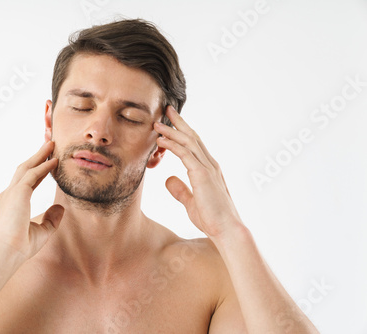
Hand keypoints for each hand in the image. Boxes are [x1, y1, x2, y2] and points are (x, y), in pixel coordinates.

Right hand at [0, 141, 63, 259]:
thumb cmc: (20, 247)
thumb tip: (61, 208)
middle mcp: (9, 194)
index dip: (38, 169)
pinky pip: (32, 175)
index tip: (48, 161)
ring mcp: (11, 192)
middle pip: (24, 168)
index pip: (26, 180)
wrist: (6, 255)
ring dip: (40, 155)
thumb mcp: (42, 231)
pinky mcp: (17, 193)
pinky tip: (54, 162)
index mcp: (12, 203)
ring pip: (27, 167)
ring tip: (52, 145)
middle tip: (50, 144)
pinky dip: (43, 167)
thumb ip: (51, 218)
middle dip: (37, 155)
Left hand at [154, 106, 242, 238]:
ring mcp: (207, 168)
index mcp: (209, 170)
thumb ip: (180, 189)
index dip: (183, 132)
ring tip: (158, 122)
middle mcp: (210, 165)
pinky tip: (161, 139)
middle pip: (192, 137)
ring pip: (188, 142)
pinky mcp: (202, 175)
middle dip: (179, 122)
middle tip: (167, 109)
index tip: (171, 122)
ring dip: (172, 130)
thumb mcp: (191, 202)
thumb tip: (168, 179)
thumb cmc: (212, 219)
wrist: (227, 230)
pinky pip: (184, 154)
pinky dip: (172, 144)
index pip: (195, 145)